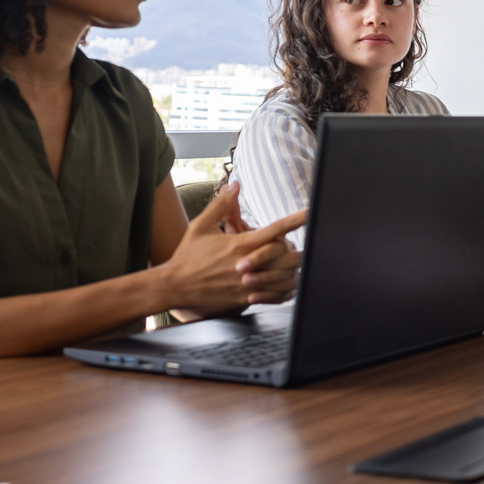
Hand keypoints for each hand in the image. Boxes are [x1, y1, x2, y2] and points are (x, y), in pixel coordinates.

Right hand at [160, 183, 304, 310]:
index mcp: (239, 244)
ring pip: (284, 277)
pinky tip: (286, 284)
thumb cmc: (188, 254)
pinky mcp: (245, 298)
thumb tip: (235, 185)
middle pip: (286, 255)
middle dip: (297, 249)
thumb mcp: (201, 226)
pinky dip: (284, 290)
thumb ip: (221, 205)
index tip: (309, 214)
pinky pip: (274, 296)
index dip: (294, 220)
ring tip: (295, 264)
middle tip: (299, 246)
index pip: (274, 230)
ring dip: (293, 269)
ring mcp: (247, 283)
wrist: (174, 285)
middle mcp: (247, 264)